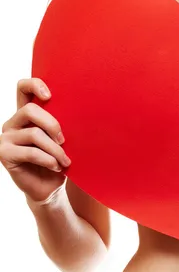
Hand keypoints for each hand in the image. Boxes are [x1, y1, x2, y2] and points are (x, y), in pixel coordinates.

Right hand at [0, 78, 71, 203]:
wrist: (49, 187)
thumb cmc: (58, 158)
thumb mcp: (61, 137)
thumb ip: (59, 122)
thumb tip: (78, 110)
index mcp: (26, 113)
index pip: (23, 88)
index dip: (34, 84)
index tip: (50, 95)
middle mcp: (13, 122)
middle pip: (30, 110)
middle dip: (52, 124)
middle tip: (64, 140)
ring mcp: (5, 138)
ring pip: (34, 133)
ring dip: (55, 148)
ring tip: (65, 160)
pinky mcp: (4, 154)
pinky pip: (31, 152)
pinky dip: (49, 159)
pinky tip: (57, 166)